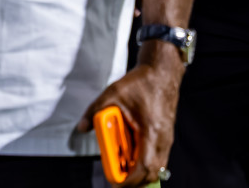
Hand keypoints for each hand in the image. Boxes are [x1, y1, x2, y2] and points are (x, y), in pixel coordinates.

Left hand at [76, 45, 183, 184]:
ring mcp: (166, 138)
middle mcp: (162, 139)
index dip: (129, 180)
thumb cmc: (142, 82)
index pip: (143, 167)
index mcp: (151, 131)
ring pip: (157, 167)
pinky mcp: (166, 136)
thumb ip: (95, 111)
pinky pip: (158, 157)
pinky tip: (130, 152)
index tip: (115, 183)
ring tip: (122, 165)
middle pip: (152, 173)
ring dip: (140, 171)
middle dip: (134, 181)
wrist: (163, 71)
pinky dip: (144, 161)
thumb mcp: (113, 93)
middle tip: (116, 178)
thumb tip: (82, 127)